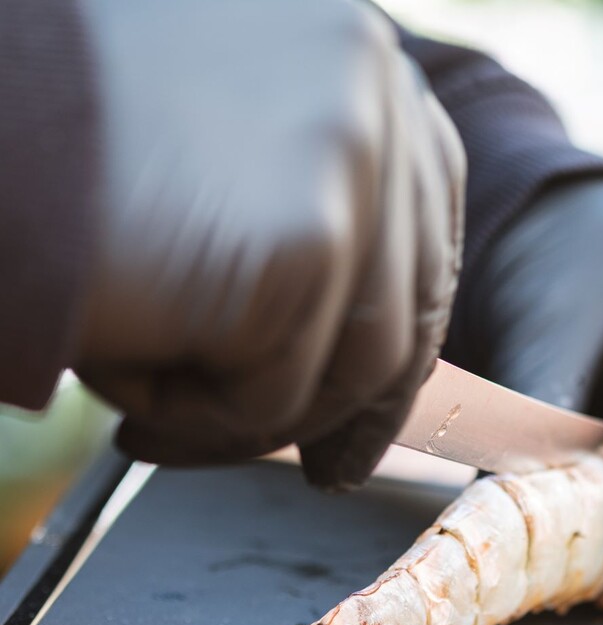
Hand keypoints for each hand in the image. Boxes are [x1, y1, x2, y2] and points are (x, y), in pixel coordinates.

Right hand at [74, 0, 464, 487]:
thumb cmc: (57, 145)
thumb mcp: (223, 157)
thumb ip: (308, 216)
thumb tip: (356, 338)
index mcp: (358, 59)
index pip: (424, 229)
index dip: (400, 328)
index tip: (368, 399)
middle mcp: (371, 88)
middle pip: (407, 304)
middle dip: (360, 408)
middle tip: (325, 467)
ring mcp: (347, 160)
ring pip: (354, 365)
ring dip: (265, 424)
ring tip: (168, 430)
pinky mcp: (299, 243)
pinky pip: (278, 395)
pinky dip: (205, 428)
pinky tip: (135, 416)